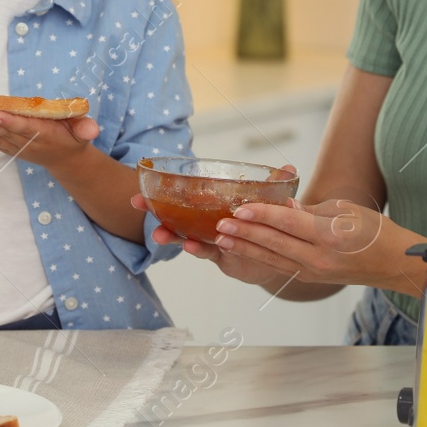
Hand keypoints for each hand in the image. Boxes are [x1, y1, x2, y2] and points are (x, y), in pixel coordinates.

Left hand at [0, 110, 99, 169]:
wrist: (67, 161)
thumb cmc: (74, 138)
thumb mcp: (84, 132)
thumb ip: (86, 129)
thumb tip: (92, 129)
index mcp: (47, 135)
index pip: (27, 128)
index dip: (11, 121)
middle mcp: (32, 143)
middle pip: (8, 132)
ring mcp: (22, 149)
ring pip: (0, 138)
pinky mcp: (15, 150)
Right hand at [130, 192, 288, 287]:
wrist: (278, 258)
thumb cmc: (268, 227)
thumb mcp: (271, 205)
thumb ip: (275, 188)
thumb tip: (290, 167)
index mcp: (212, 209)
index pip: (182, 199)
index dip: (159, 194)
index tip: (138, 187)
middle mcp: (207, 225)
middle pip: (175, 217)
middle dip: (154, 211)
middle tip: (137, 203)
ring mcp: (213, 242)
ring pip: (186, 237)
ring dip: (172, 235)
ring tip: (160, 234)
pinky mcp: (223, 258)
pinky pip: (207, 253)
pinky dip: (198, 248)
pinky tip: (190, 245)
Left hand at [153, 192, 421, 295]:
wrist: (393, 264)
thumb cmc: (374, 231)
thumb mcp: (344, 210)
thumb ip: (309, 210)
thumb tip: (283, 206)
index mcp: (328, 236)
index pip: (288, 222)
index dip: (262, 214)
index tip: (239, 207)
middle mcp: (318, 257)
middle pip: (273, 243)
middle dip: (244, 232)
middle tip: (219, 223)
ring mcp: (313, 271)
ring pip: (272, 257)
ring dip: (245, 247)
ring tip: (221, 238)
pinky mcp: (310, 277)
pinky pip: (280, 265)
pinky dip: (260, 256)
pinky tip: (243, 249)